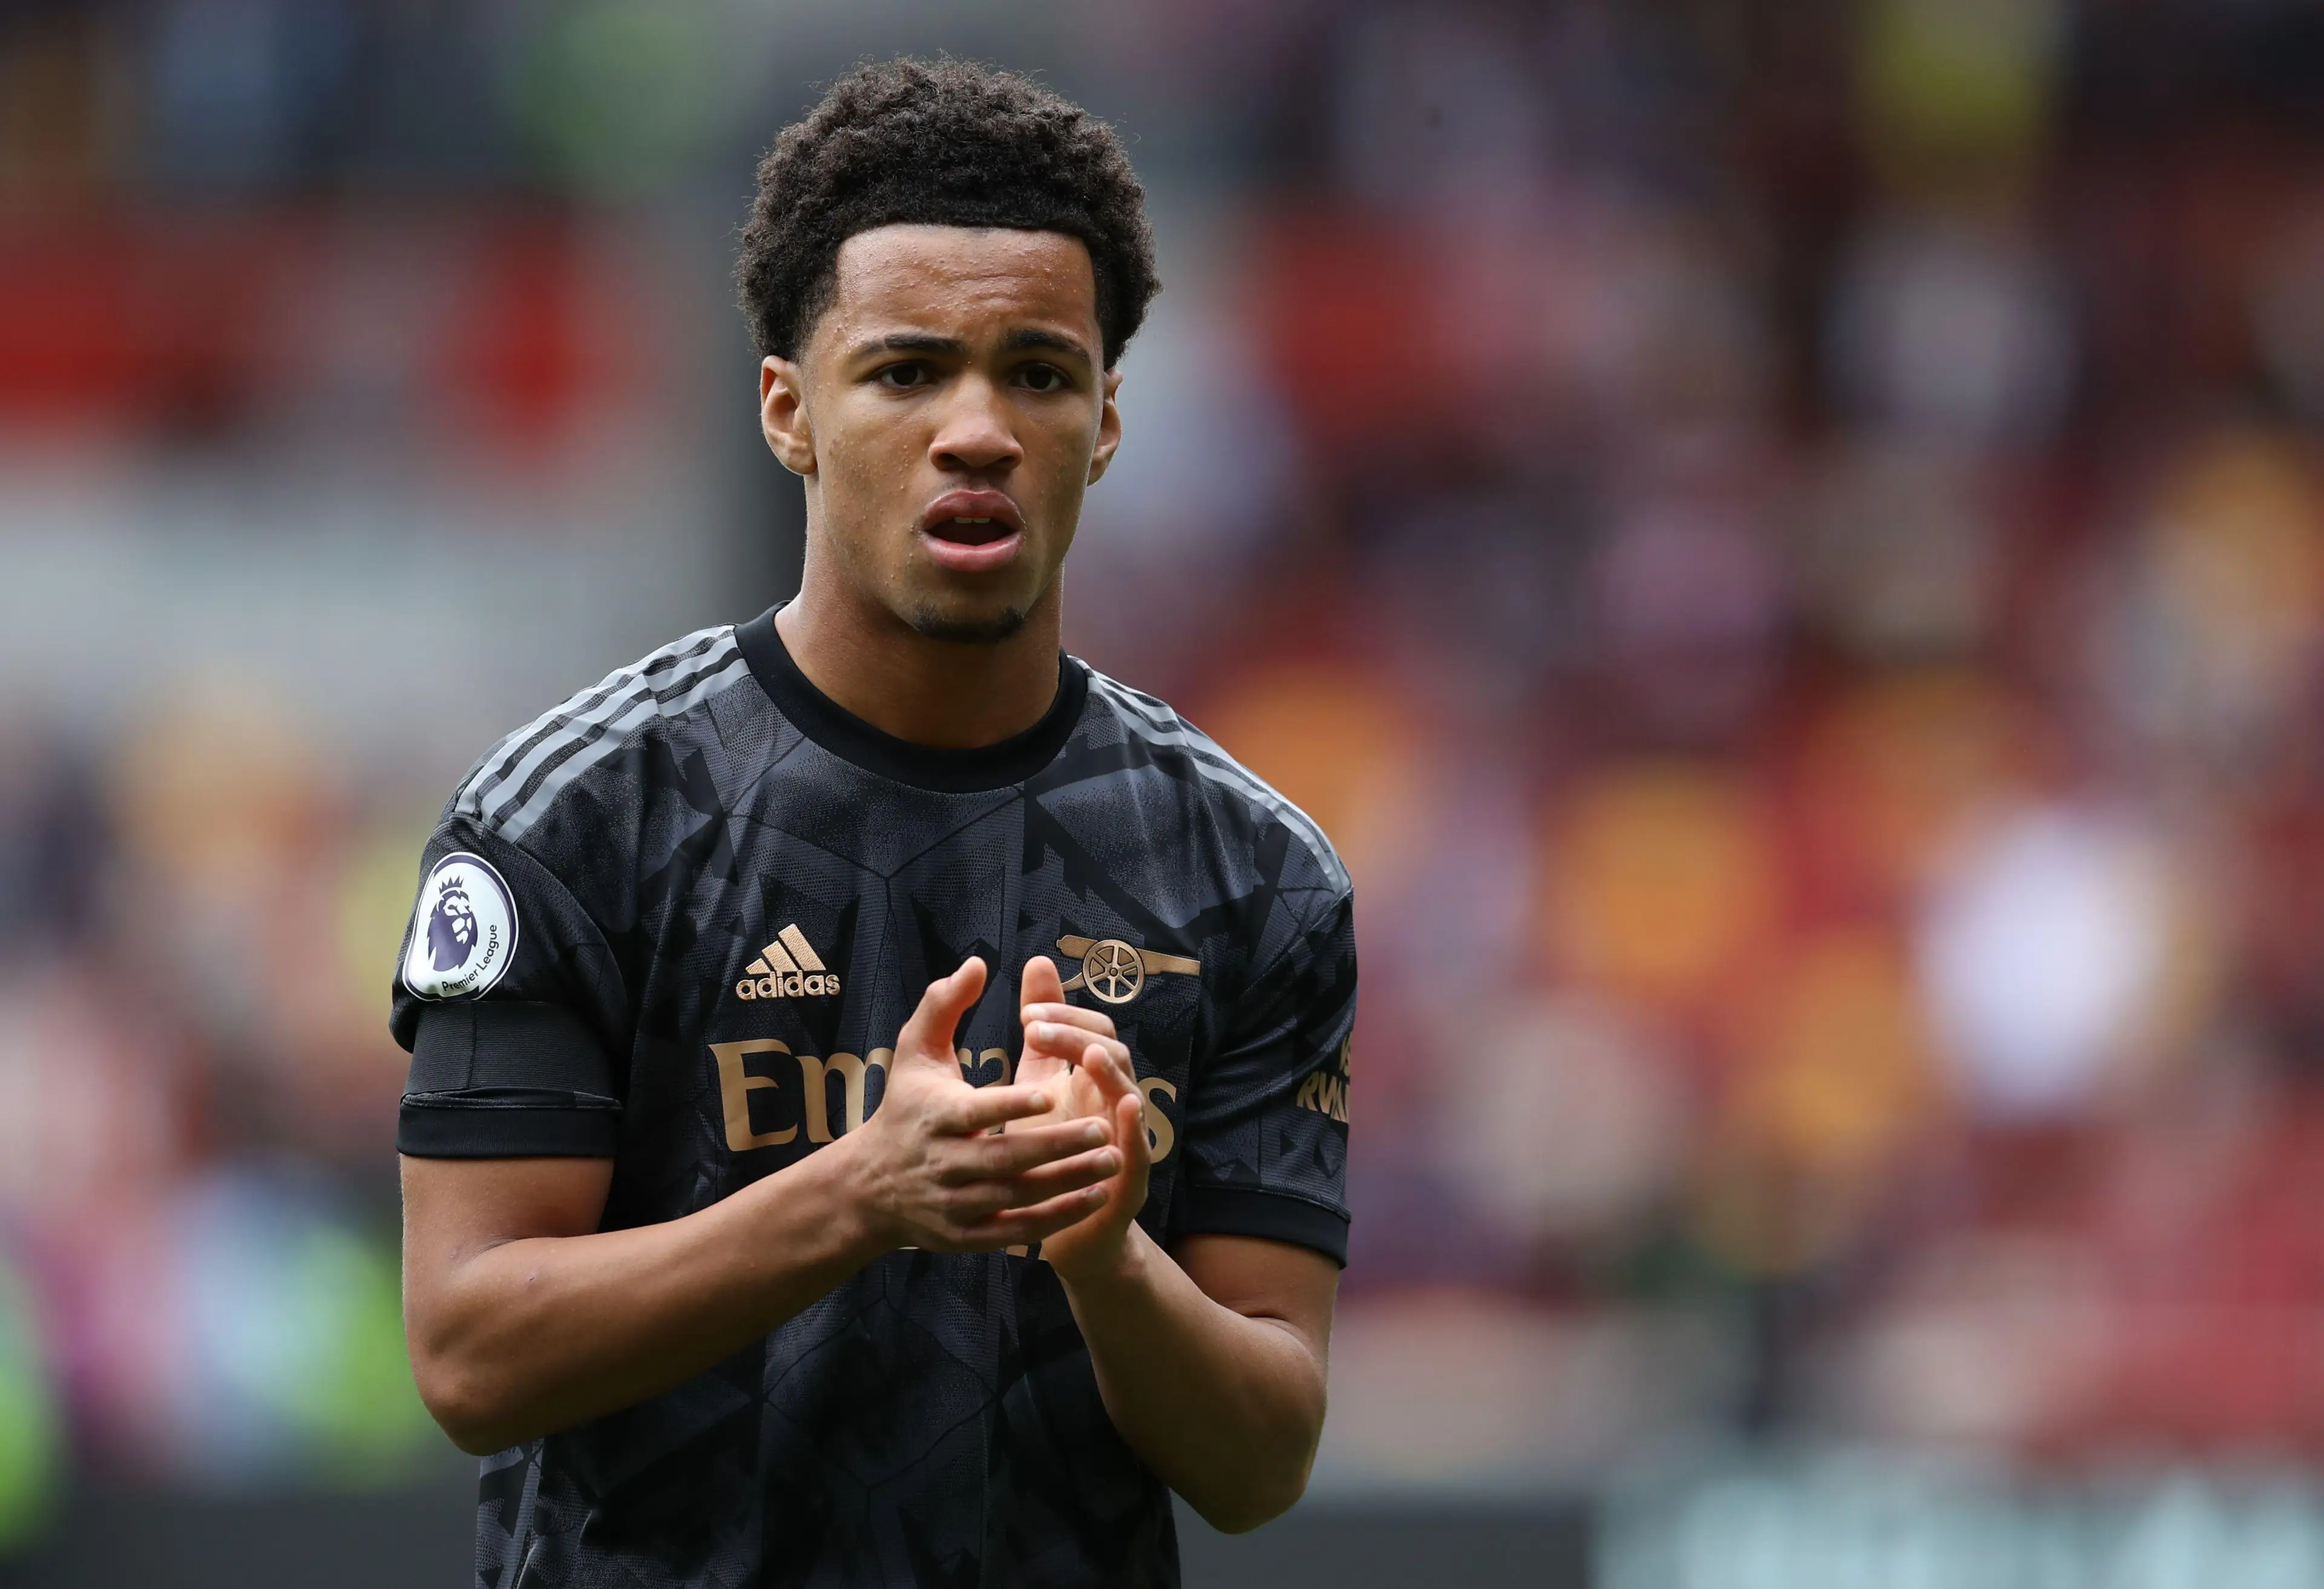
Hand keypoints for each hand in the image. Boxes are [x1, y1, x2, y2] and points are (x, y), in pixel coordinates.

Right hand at [844, 957, 1119, 1253]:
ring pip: (1016, 1197)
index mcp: (933, 1116)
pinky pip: (1016, 1231)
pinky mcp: (967, 1236)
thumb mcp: (914, 1051)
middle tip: (1103, 1129)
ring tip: (1113, 1160)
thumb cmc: (905, 1106)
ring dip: (1067, 1182)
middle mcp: (942, 1163)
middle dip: (1055, 1146)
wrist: (871, 1186)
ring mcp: (954, 1205)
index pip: (975, 1111)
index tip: (1052, 1093)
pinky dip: (1055, 1219)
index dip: (1011, 1106)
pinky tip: (1093, 1198)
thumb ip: (943, 1004)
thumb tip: (976, 963)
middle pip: (1003, 1158)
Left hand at [1014, 957, 1151, 1279]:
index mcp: (1093, 1079)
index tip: (1025, 1011)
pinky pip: (1142, 1149)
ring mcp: (1127, 1139)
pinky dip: (1136, 1127)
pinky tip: (1125, 1106)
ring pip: (1128, 1094)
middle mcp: (1115, 1102)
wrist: (1067, 1231)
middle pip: (1109, 1053)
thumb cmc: (1053, 1153)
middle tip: (1033, 1027)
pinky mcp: (1131, 1179)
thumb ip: (1044, 1033)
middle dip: (1074, 1036)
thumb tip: (1038, 963)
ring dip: (1109, 1072)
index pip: (1090, 1031)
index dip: (1064, 1016)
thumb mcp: (1041, 1085)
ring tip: (1087, 1054)